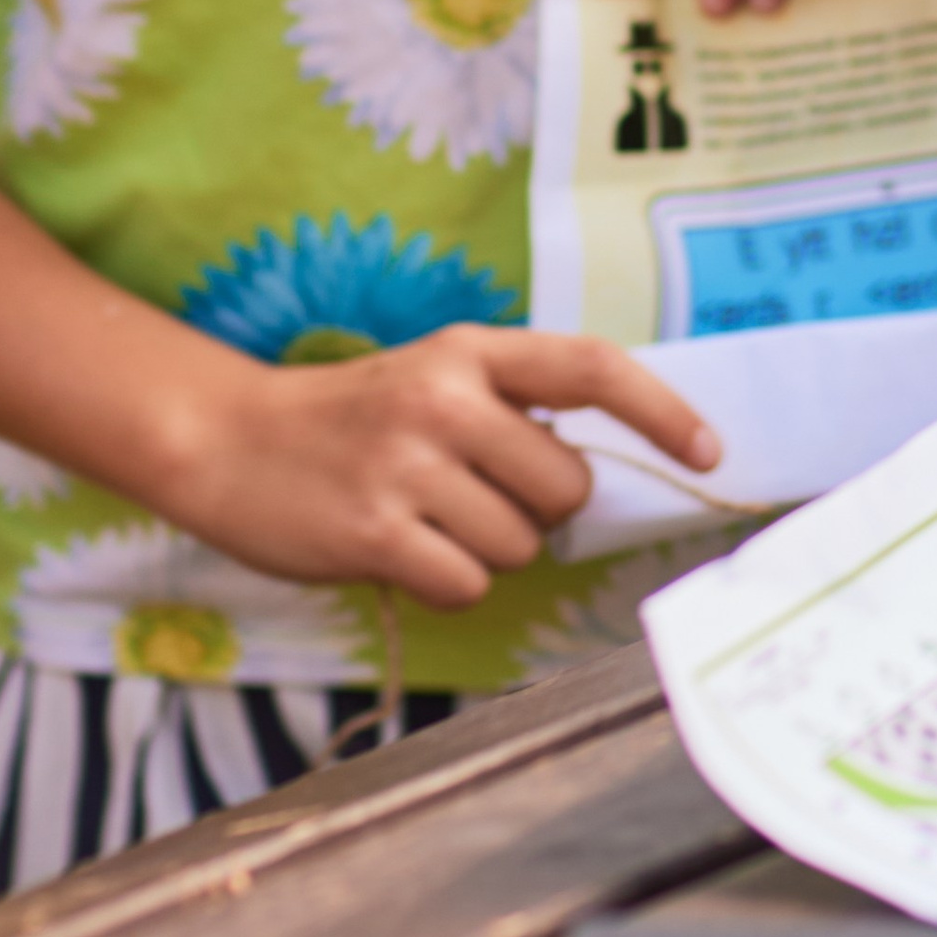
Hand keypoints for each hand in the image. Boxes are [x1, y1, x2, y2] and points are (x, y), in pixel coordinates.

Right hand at [159, 328, 721, 613]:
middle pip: (566, 484)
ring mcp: (407, 465)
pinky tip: (401, 553)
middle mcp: (445, 399)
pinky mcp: (373, 532)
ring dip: (486, 549)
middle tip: (471, 496)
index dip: (663, 411)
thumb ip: (512, 406)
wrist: (226, 440)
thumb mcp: (433, 378)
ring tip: (423, 518)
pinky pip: (468, 584)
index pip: (593, 368)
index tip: (711, 451)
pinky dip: (447, 584)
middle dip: (537, 509)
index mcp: (470, 351)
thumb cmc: (351, 419)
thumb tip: (602, 466)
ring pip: (520, 543)